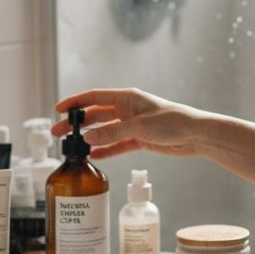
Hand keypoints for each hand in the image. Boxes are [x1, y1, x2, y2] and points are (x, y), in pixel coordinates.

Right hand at [52, 88, 203, 159]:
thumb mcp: (140, 127)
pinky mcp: (140, 139)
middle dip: (77, 123)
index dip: (75, 102)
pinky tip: (93, 156)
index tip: (58, 110)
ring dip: (89, 137)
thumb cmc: (173, 122)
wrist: (196, 135)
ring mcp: (133, 125)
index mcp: (127, 98)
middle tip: (58, 134)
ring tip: (72, 147)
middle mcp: (127, 109)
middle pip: (96, 115)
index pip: (94, 97)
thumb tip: (87, 137)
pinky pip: (117, 145)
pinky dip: (106, 150)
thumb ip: (113, 133)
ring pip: (105, 131)